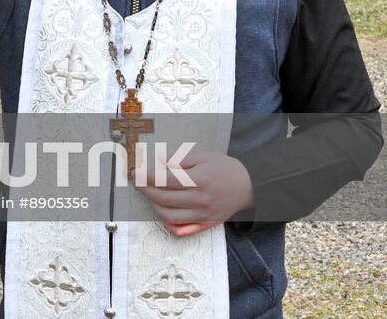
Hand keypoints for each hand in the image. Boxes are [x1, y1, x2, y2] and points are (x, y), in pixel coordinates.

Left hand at [135, 150, 254, 236]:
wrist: (250, 186)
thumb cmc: (226, 169)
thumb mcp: (205, 157)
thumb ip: (181, 160)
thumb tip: (160, 161)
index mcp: (200, 180)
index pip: (165, 180)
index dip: (147, 176)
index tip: (136, 172)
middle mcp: (201, 199)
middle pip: (164, 199)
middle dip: (145, 190)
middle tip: (137, 182)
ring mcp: (203, 214)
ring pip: (169, 216)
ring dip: (153, 205)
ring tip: (148, 194)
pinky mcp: (206, 223)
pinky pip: (183, 229)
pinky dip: (168, 224)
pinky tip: (162, 213)